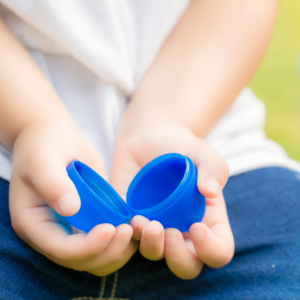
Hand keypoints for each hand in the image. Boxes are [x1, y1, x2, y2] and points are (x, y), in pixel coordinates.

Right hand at [9, 118, 136, 275]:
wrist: (53, 138)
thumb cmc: (44, 146)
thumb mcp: (43, 161)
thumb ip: (53, 185)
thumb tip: (71, 209)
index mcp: (33, 223)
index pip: (60, 249)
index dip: (87, 246)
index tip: (110, 229)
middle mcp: (52, 232)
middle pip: (81, 260)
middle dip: (106, 251)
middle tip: (127, 230)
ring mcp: (70, 228)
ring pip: (96, 257)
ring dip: (117, 250)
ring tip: (133, 228)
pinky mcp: (87, 221)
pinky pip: (105, 241)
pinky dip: (120, 239)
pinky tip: (133, 224)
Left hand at [111, 121, 233, 278]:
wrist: (150, 138)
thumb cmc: (181, 147)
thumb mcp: (202, 152)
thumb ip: (214, 168)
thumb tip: (210, 191)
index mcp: (208, 220)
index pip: (218, 251)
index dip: (211, 249)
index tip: (197, 227)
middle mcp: (183, 230)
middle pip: (186, 265)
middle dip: (178, 258)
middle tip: (170, 233)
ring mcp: (157, 227)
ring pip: (155, 254)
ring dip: (150, 244)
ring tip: (143, 220)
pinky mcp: (132, 220)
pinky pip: (128, 239)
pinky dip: (127, 235)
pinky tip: (127, 217)